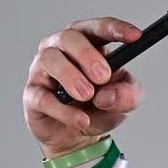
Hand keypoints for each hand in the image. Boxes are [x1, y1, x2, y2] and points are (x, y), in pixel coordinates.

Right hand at [23, 17, 144, 158]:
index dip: (115, 29)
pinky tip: (81, 120)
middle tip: (102, 76)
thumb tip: (110, 94)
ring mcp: (44, 70)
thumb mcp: (123, 102)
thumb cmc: (97, 109)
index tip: (135, 36)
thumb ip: (128, 94)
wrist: (77, 139)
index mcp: (87, 44)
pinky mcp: (33, 95)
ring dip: (71, 76)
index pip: (99, 28)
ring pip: (51, 60)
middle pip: (70, 37)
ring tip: (87, 95)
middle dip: (87, 54)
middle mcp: (62, 50)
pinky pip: (43, 97)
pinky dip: (63, 110)